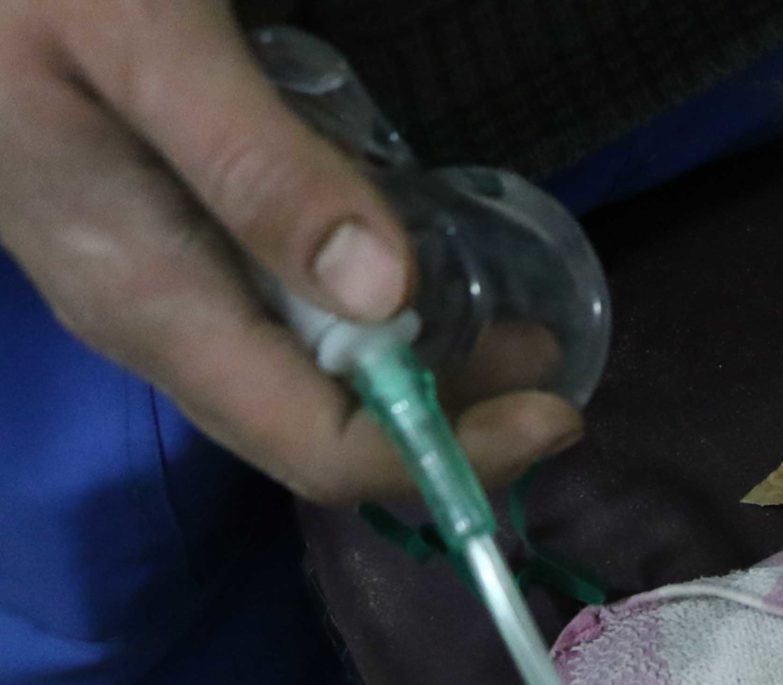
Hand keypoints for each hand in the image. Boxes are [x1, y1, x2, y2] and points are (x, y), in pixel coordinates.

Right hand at [0, 0, 579, 502]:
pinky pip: (275, 323)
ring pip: (302, 382)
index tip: (551, 412)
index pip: (315, 446)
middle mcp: (149, 323)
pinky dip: (368, 321)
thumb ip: (256, 165)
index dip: (445, 456)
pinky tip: (421, 279)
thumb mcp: (145, 43)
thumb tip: (383, 291)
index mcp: (146, 297)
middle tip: (547, 365)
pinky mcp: (155, 249)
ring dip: (418, 377)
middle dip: (448, 424)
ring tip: (516, 333)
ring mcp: (147, 290)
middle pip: (319, 433)